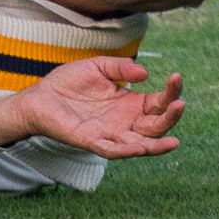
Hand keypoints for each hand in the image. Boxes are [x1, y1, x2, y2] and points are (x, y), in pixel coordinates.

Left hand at [0, 57, 184, 159]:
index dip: (171, 92)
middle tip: (180, 104)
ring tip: (173, 139)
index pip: (159, 102)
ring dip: (157, 143)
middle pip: (157, 125)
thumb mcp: (98, 66)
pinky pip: (113, 151)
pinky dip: (127, 151)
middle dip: (171, 117)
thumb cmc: (68, 83)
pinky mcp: (92, 141)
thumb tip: (145, 74)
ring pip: (141, 144)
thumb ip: (120, 67)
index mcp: (130, 103)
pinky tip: (140, 148)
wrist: (39, 96)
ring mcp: (110, 134)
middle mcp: (125, 122)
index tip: (177, 76)